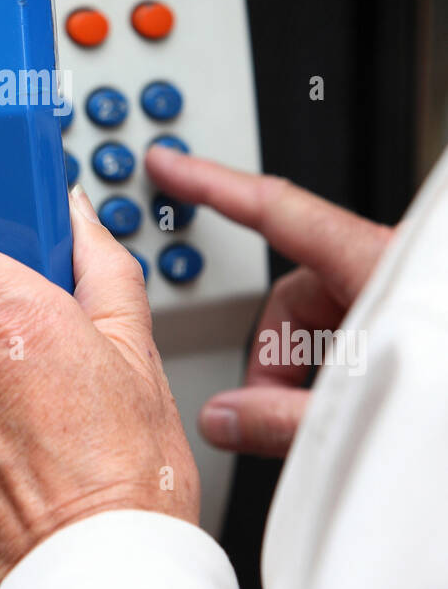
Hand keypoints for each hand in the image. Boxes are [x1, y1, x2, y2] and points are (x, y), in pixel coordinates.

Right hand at [146, 144, 393, 457]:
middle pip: (294, 291)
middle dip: (274, 353)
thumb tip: (226, 418)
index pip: (273, 208)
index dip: (212, 182)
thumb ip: (283, 418)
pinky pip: (354, 338)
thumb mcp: (363, 408)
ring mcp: (401, 300)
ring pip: (325, 322)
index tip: (173, 163)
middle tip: (273, 411)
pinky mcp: (416, 328)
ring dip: (307, 373)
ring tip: (321, 426)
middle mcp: (386, 272)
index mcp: (374, 264)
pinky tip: (346, 418)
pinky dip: (336, 376)